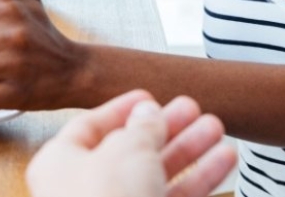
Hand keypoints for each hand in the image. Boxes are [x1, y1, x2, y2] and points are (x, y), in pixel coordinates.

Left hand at [26, 91, 236, 196]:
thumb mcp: (128, 149)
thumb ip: (142, 126)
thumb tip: (148, 113)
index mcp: (61, 164)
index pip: (91, 126)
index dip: (123, 109)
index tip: (149, 98)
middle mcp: (86, 190)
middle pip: (131, 150)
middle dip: (167, 128)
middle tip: (191, 109)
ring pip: (157, 176)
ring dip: (190, 150)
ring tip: (215, 128)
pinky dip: (199, 180)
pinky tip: (222, 161)